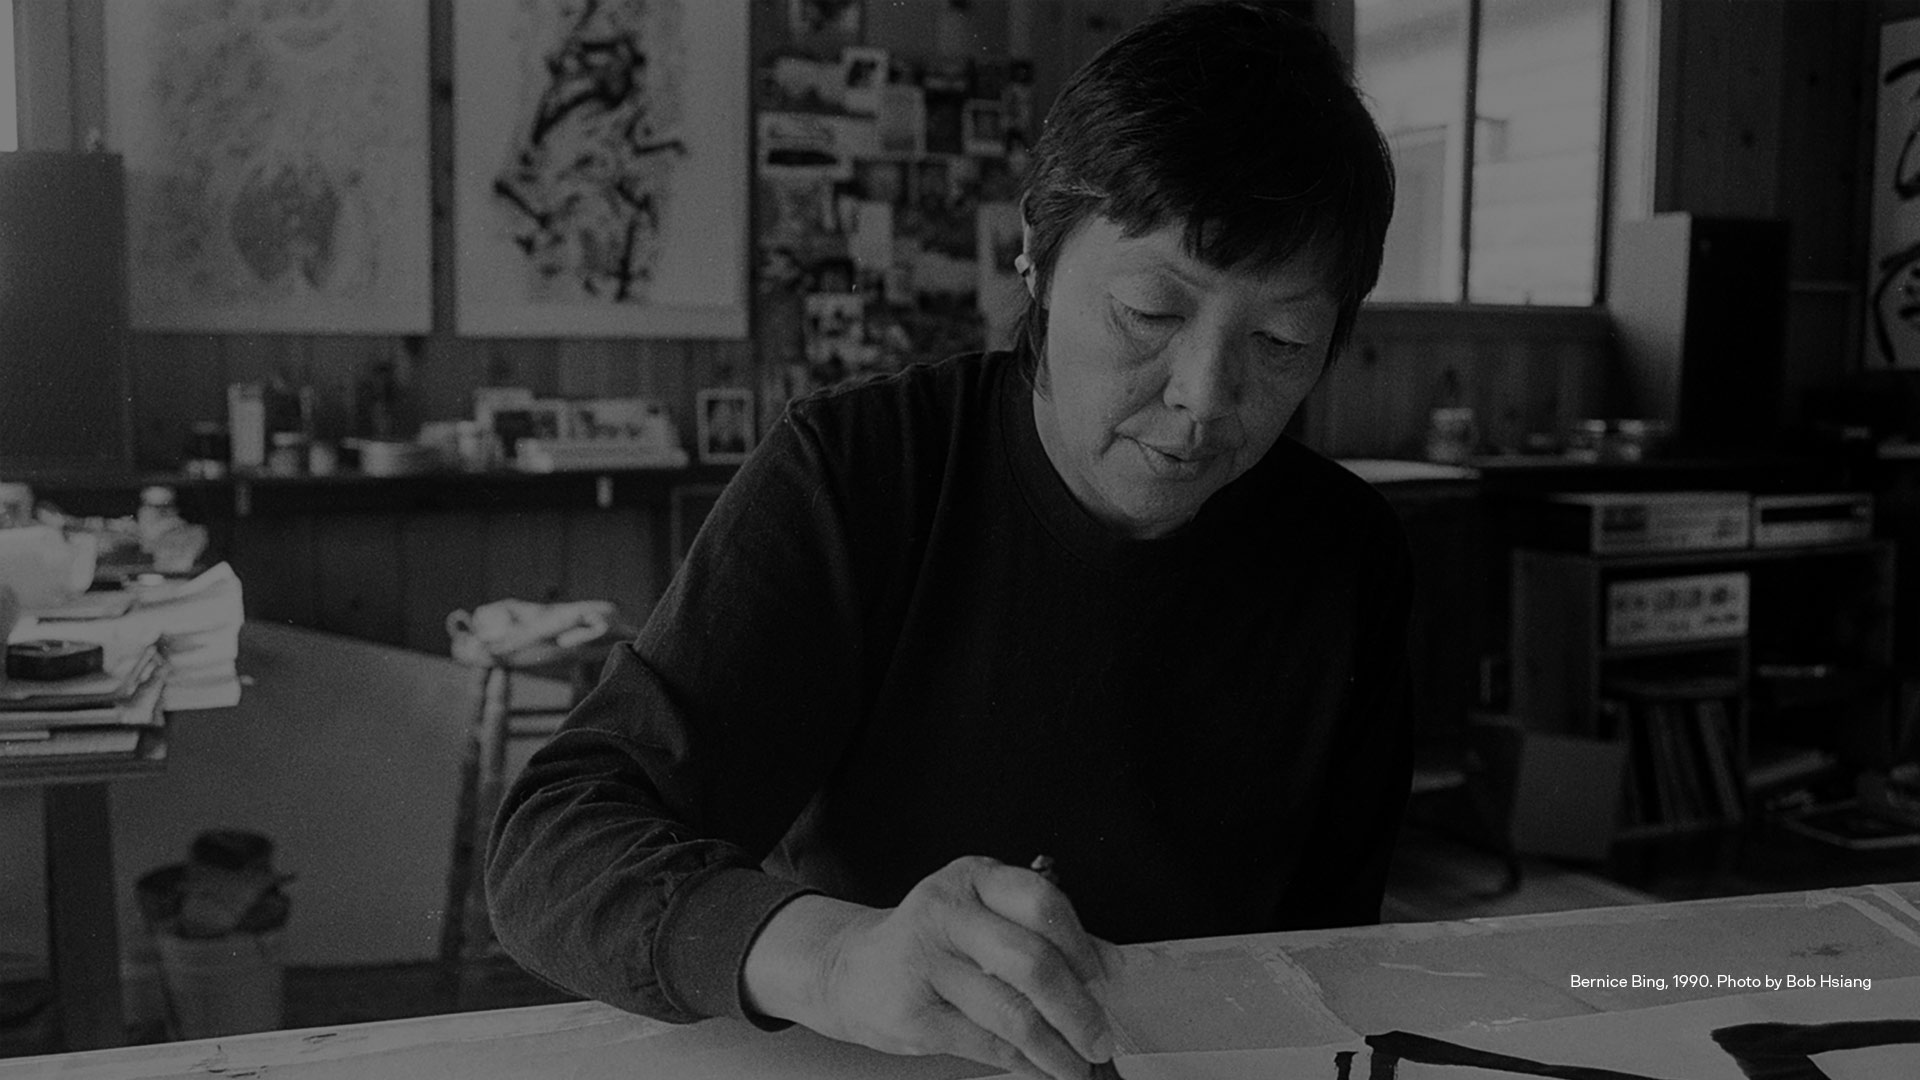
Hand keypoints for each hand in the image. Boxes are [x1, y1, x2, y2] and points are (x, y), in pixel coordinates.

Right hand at [744, 856, 1120, 1079]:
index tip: (1102, 980)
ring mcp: (925, 961)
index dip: (1081, 945)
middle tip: (1098, 1038)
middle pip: (1031, 961)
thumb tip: (1108, 964)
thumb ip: (1042, 934)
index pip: (1042, 902)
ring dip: (1056, 1049)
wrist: (852, 969)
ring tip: (1075, 1065)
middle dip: (1077, 1010)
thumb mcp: (983, 918)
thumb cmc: (930, 943)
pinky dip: (1022, 1064)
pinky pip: (985, 1044)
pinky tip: (1038, 1069)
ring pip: (1011, 1012)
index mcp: (974, 879)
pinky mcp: (913, 1011)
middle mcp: (947, 912)